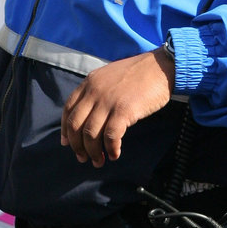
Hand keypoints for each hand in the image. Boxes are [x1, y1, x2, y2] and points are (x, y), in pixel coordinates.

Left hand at [61, 49, 173, 166]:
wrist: (161, 66)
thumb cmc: (139, 74)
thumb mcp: (109, 77)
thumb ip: (97, 92)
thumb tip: (90, 116)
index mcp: (89, 83)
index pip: (68, 109)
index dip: (65, 130)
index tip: (68, 143)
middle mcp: (94, 92)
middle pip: (76, 125)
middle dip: (77, 146)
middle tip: (83, 158)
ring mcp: (108, 101)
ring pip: (90, 134)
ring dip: (93, 152)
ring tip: (99, 161)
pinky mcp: (124, 111)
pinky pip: (111, 136)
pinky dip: (111, 149)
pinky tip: (115, 154)